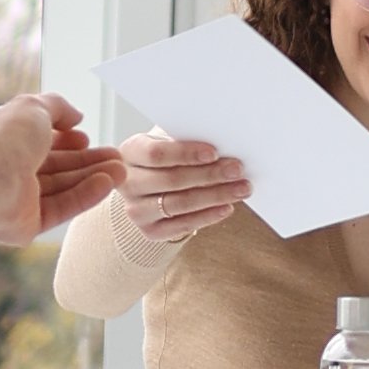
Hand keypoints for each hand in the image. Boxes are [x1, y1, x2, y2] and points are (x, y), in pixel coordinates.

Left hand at [0, 93, 130, 244]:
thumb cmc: (4, 138)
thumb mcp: (34, 107)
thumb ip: (58, 108)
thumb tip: (76, 117)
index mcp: (2, 141)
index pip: (38, 141)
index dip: (64, 139)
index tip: (85, 138)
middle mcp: (7, 170)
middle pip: (55, 166)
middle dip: (87, 161)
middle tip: (117, 157)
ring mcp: (16, 199)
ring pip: (62, 188)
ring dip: (92, 177)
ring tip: (121, 171)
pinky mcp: (26, 224)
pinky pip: (61, 209)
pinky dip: (85, 196)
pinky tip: (107, 185)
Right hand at [114, 129, 250, 244]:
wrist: (152, 187)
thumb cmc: (167, 158)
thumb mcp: (170, 141)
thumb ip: (188, 138)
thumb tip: (223, 140)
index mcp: (130, 153)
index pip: (156, 154)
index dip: (186, 153)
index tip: (214, 152)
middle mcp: (127, 183)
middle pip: (171, 180)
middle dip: (209, 175)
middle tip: (237, 170)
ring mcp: (136, 209)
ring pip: (178, 204)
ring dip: (215, 196)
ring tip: (241, 189)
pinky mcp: (149, 230)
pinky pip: (181, 226)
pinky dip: (207, 216)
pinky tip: (227, 207)